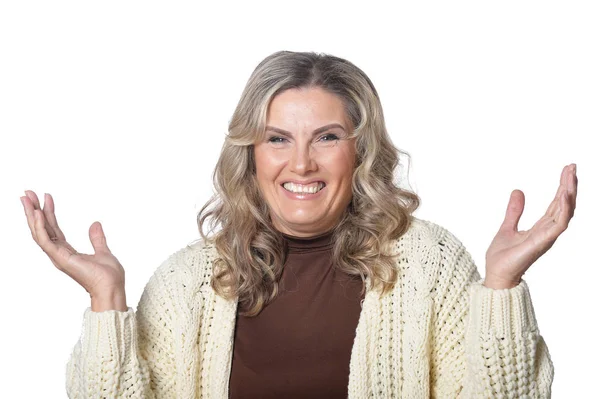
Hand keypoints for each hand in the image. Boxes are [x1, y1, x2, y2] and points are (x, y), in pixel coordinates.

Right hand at [21, 190, 126, 307]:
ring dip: (32, 215)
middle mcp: (59, 254)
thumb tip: (95, 224)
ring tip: (27, 198)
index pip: (53, 229)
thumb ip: (97, 238)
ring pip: (39, 233)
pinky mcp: (61, 259)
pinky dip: (40, 227)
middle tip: (27, 193)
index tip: (45, 197)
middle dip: (33, 210)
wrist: (112, 287)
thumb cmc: (108, 276)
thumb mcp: (103, 251)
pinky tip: (38, 213)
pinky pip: (46, 241)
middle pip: (42, 229)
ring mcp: (58, 257)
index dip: (48, 212)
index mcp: (67, 252)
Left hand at [484, 164, 577, 288]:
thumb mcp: (507, 226)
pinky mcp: (541, 242)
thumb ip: (515, 211)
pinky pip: (558, 224)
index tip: (568, 169)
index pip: (557, 204)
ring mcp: (547, 237)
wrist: (495, 274)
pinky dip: (564, 210)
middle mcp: (548, 231)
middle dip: (569, 185)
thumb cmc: (502, 257)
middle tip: (573, 166)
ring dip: (569, 193)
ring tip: (571, 175)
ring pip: (565, 212)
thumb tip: (518, 191)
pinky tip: (564, 195)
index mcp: (541, 227)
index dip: (563, 187)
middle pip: (564, 205)